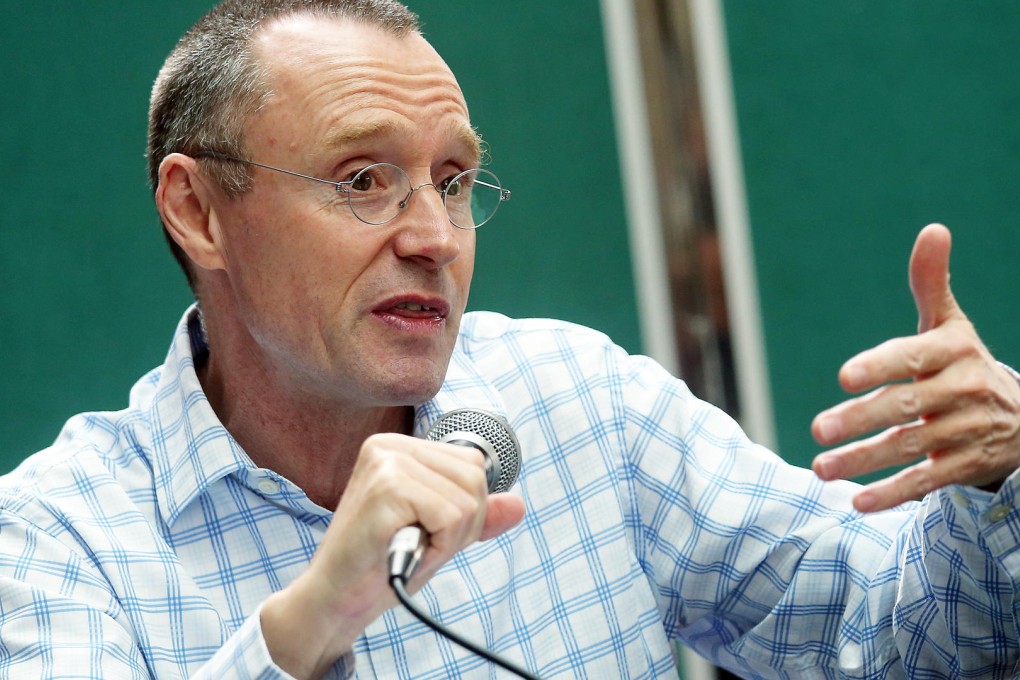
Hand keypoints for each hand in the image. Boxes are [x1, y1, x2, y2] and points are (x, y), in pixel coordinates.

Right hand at [261, 433, 525, 678]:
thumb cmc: (379, 565)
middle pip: (475, 477)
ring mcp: (385, 463)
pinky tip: (406, 552)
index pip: (472, 463)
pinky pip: (452, 517)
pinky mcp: (386, 489)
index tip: (428, 530)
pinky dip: (439, 546)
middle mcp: (389, 445)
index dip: (467, 508)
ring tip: (410, 547)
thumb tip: (518, 505)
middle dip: (463, 524)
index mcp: (398, 446)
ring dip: (449, 539)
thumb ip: (474, 515)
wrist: (334, 600)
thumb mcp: (436, 534)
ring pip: (467, 499)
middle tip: (420, 543)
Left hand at [811, 224, 1019, 512]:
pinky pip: (927, 481)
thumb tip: (933, 229)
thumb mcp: (951, 324)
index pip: (912, 357)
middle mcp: (962, 391)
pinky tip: (857, 503)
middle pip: (905, 406)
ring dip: (863, 462)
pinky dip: (893, 494)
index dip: (880, 366)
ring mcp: (965, 431)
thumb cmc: (964, 362)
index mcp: (953, 351)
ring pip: (910, 447)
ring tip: (820, 469)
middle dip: (861, 420)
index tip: (843, 377)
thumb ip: (931, 282)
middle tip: (817, 429)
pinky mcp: (963, 466)